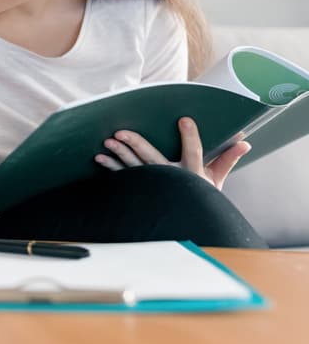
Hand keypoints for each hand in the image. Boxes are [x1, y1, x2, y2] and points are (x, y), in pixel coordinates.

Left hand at [94, 117, 250, 189]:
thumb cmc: (201, 199)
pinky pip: (123, 177)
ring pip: (134, 167)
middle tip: (121, 132)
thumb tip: (245, 142)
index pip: (193, 152)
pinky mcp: (140, 189)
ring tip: (108, 142)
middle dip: (136, 144)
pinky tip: (100, 158)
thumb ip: (227, 160)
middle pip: (152, 159)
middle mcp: (170, 178)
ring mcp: (153, 184)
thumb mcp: (216, 181)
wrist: (186, 224)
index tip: (184, 119)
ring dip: (119, 154)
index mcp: (192, 174)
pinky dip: (111, 168)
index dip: (190, 136)